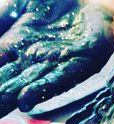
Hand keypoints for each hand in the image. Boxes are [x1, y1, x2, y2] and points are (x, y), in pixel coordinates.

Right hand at [0, 0, 113, 116]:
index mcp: (20, 47)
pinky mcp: (81, 62)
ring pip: (32, 82)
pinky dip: (42, 88)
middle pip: (12, 80)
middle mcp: (36, 59)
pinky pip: (60, 77)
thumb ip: (2, 19)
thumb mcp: (19, 6)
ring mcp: (57, 62)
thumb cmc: (56, 3)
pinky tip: (26, 100)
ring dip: (13, 97)